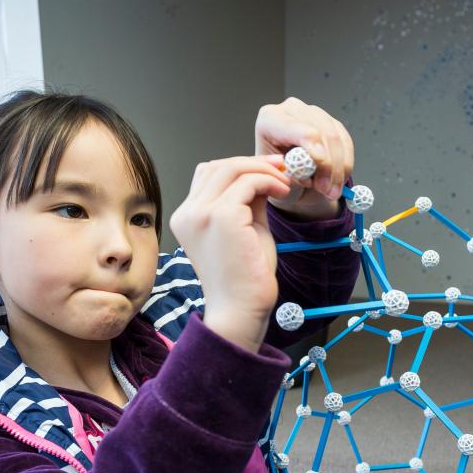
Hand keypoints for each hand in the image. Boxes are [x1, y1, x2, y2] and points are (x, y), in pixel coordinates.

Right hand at [169, 155, 292, 352]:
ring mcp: (201, 213)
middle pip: (217, 166)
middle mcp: (187, 214)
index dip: (239, 167)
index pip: (208, 175)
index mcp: (187, 218)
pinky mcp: (221, 216)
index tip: (268, 171)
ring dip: (262, 170)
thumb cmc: (245, 279)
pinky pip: (248, 183)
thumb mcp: (245, 229)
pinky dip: (268, 181)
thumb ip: (248, 201)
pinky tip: (282, 192)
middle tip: (282, 169)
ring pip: (231, 168)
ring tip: (285, 183)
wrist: (242, 310)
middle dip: (253, 162)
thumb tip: (262, 174)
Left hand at [255, 97, 354, 220]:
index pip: (299, 130)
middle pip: (321, 132)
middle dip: (329, 165)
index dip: (315, 150)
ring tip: (332, 190)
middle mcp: (292, 110)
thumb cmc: (277, 175)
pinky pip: (346, 142)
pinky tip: (339, 180)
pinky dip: (345, 164)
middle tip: (328, 191)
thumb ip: (291, 174)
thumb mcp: (277, 179)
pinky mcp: (331, 122)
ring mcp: (314, 113)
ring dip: (338, 169)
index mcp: (270, 119)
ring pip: (336, 138)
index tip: (322, 171)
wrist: (285, 177)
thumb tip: (309, 172)